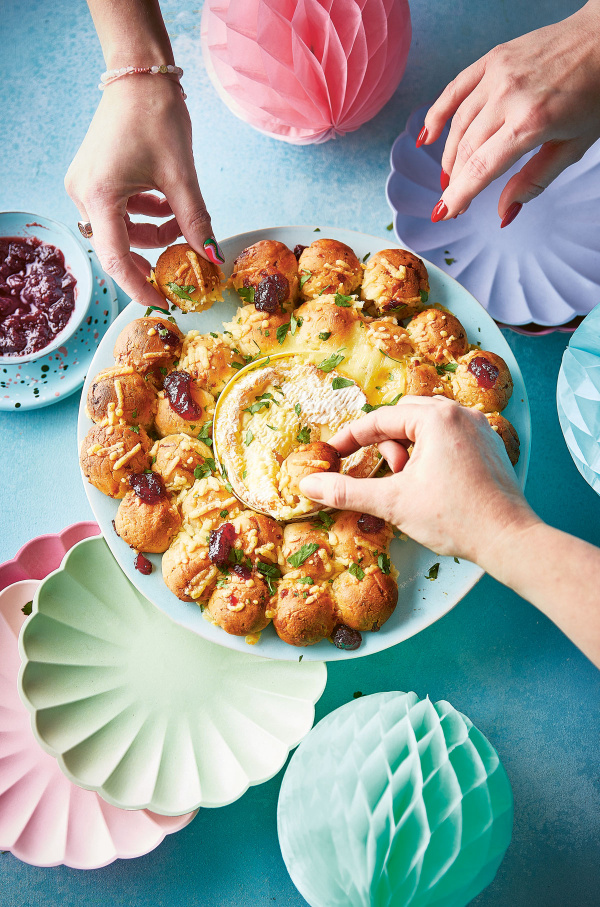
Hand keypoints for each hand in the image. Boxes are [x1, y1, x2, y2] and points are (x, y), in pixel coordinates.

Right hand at [65, 76, 218, 307]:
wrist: (140, 75)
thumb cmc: (156, 116)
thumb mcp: (181, 176)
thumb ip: (196, 221)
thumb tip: (213, 257)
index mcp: (99, 196)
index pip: (116, 258)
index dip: (139, 285)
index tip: (161, 302)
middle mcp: (84, 194)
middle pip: (117, 246)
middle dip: (150, 258)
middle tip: (179, 269)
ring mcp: (86, 185)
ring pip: (120, 230)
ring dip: (152, 233)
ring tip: (181, 221)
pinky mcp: (94, 178)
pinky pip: (119, 212)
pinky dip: (144, 216)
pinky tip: (166, 205)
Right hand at [299, 397, 537, 565]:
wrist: (509, 539)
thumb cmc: (455, 518)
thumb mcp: (392, 502)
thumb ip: (346, 491)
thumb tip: (308, 485)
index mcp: (436, 417)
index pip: (380, 419)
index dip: (350, 438)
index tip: (332, 455)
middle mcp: (460, 413)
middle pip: (403, 418)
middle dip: (387, 446)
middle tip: (388, 478)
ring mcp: (478, 428)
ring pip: (426, 428)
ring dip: (409, 451)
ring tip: (411, 484)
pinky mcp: (489, 445)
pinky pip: (448, 437)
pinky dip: (431, 455)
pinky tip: (432, 485)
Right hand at [421, 1, 599, 223]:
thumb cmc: (597, 92)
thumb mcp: (573, 147)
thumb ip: (534, 182)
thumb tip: (504, 213)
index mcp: (532, 122)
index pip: (480, 169)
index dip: (459, 196)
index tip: (446, 213)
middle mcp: (509, 96)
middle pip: (466, 150)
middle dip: (455, 181)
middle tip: (454, 201)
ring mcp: (498, 74)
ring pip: (458, 125)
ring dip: (450, 156)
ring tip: (450, 177)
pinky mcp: (493, 59)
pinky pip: (454, 90)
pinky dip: (437, 114)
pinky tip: (428, 137)